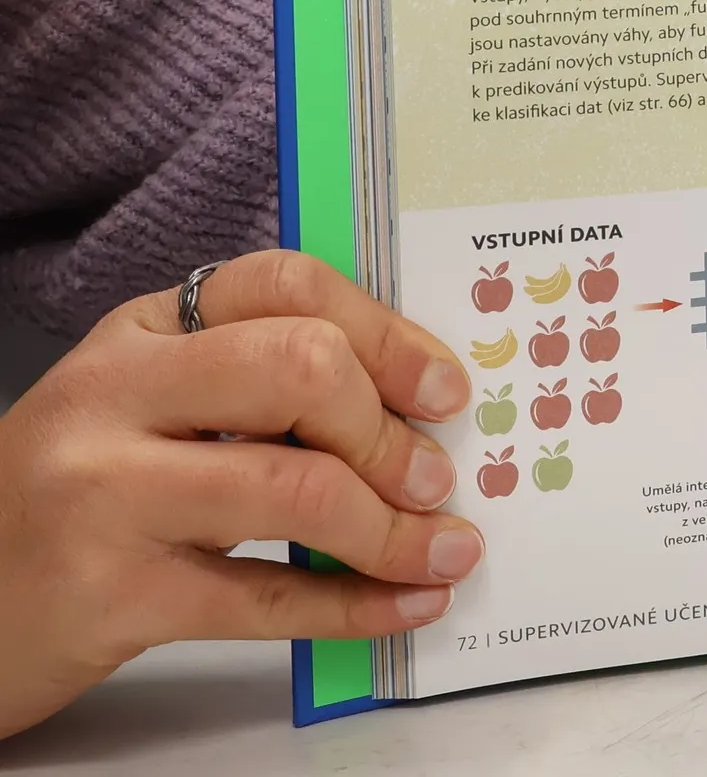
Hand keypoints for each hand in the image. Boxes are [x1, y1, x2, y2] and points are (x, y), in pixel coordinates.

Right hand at [0, 250, 480, 740]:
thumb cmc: (79, 492)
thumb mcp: (151, 404)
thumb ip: (257, 381)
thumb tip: (416, 406)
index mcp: (143, 330)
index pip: (286, 284)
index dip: (386, 333)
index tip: (444, 389)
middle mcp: (118, 397)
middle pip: (299, 370)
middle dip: (387, 430)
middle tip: (433, 476)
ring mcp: (108, 496)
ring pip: (296, 489)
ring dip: (392, 527)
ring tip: (443, 545)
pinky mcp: (112, 598)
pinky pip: (266, 600)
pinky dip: (357, 606)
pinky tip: (408, 603)